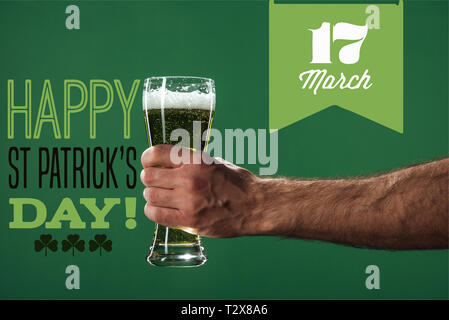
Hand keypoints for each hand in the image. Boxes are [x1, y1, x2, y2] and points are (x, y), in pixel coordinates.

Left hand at [140, 145, 261, 237]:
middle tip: (155, 182)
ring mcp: (188, 201)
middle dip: (149, 178)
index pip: (156, 154)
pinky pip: (156, 215)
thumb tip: (169, 162)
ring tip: (160, 197)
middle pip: (149, 176)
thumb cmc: (237, 184)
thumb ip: (191, 162)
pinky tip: (159, 209)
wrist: (256, 206)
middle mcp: (189, 179)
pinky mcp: (189, 221)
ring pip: (150, 195)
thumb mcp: (214, 163)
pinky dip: (153, 211)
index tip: (148, 162)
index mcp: (196, 160)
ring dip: (152, 196)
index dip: (147, 158)